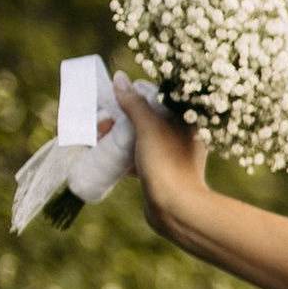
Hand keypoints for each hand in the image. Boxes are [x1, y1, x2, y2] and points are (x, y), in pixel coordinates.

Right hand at [110, 76, 211, 238]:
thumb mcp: (148, 127)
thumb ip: (134, 103)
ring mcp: (173, 154)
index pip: (158, 97)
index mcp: (187, 119)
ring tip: (100, 138)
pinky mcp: (162, 172)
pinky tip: (108, 156)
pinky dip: (125, 155)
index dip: (134, 97)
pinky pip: (140, 156)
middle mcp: (183, 134)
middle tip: (101, 125)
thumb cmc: (166, 164)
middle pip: (147, 117)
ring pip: (141, 137)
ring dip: (120, 137)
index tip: (113, 102)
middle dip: (121, 119)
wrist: (176, 209)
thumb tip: (120, 79)